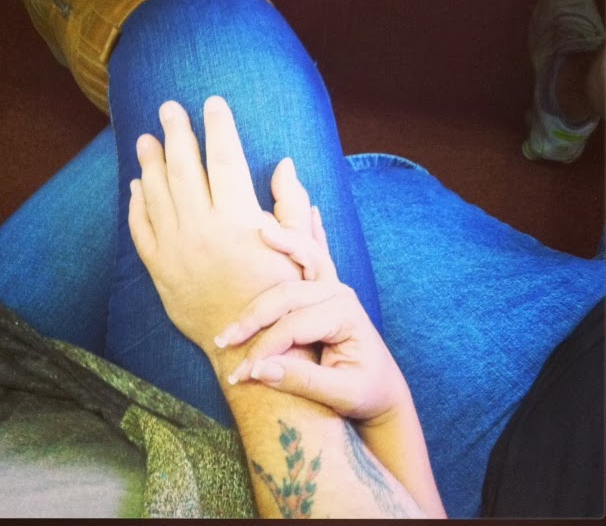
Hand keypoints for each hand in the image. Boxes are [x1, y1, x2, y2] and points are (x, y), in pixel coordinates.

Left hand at [127, 96, 302, 354]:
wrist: (248, 346)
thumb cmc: (281, 297)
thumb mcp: (301, 251)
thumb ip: (293, 205)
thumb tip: (285, 164)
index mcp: (238, 220)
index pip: (225, 158)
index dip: (219, 126)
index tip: (213, 103)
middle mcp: (202, 229)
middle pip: (184, 167)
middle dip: (177, 132)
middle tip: (169, 108)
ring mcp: (176, 250)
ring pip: (156, 194)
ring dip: (150, 162)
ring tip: (146, 139)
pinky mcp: (161, 271)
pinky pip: (141, 230)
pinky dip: (136, 205)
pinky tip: (136, 186)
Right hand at [215, 208, 407, 425]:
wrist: (383, 390)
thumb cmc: (365, 392)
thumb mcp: (341, 394)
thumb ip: (301, 381)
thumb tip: (257, 370)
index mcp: (345, 315)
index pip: (293, 325)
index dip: (264, 348)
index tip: (241, 374)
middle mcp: (339, 293)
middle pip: (286, 293)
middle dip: (252, 316)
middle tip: (223, 340)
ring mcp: (332, 287)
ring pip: (298, 261)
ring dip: (272, 252)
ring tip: (245, 242)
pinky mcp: (324, 289)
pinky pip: (312, 255)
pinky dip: (305, 236)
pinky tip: (310, 211)